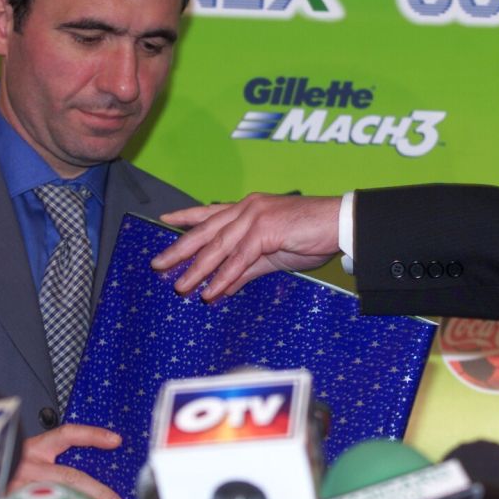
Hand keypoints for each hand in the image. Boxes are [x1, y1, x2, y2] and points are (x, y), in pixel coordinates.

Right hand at [9, 424, 123, 498]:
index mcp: (35, 449)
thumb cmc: (8, 468)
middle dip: (98, 492)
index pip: (67, 434)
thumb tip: (87, 477)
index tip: (115, 440)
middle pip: (70, 477)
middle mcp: (29, 466)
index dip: (92, 435)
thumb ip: (54, 461)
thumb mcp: (30, 458)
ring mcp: (21, 487)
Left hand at [151, 194, 343, 301]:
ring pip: (218, 246)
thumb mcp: (273, 253)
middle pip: (206, 230)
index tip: (166, 219)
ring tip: (181, 286)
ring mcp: (255, 217)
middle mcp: (247, 208)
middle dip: (180, 248)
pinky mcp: (265, 231)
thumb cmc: (312, 234)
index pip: (211, 212)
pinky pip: (239, 259)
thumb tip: (223, 285)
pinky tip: (211, 291)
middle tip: (158, 264)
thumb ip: (247, 268)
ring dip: (198, 269)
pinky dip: (223, 277)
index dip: (186, 217)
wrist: (340, 224)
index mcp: (249, 208)